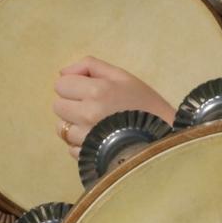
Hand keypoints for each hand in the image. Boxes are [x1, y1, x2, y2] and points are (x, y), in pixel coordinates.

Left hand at [52, 56, 174, 158]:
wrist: (163, 140)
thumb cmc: (145, 105)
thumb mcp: (123, 76)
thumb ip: (91, 66)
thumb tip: (62, 72)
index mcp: (97, 90)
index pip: (61, 85)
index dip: (73, 86)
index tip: (88, 91)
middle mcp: (88, 113)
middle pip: (58, 106)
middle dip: (72, 105)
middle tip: (93, 108)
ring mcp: (86, 137)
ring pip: (62, 129)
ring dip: (75, 126)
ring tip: (98, 126)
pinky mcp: (88, 156)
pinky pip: (71, 148)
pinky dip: (81, 145)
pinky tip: (100, 140)